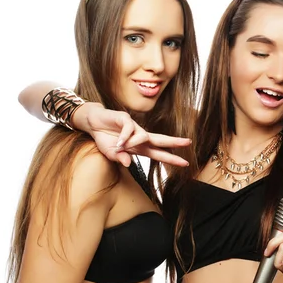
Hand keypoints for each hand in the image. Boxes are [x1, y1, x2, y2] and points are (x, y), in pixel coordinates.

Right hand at [73, 102, 190, 167]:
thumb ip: (120, 158)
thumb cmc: (105, 140)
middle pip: (161, 140)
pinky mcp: (126, 119)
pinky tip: (119, 141)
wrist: (93, 124)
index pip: (159, 154)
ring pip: (144, 136)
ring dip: (134, 143)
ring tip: (121, 146)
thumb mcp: (111, 154)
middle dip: (175, 142)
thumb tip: (128, 163)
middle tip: (188, 142)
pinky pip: (130, 129)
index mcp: (140, 148)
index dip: (171, 159)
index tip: (185, 163)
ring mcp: (134, 127)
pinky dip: (125, 137)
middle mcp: (140, 137)